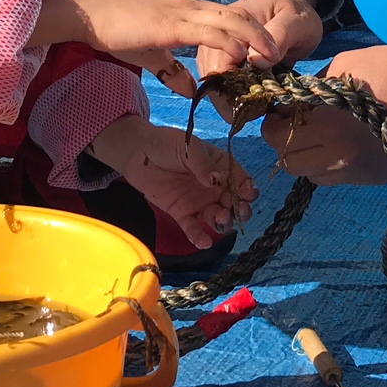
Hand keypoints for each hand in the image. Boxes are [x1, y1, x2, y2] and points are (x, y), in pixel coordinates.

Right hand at [34, 0, 278, 98]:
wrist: (92, 16)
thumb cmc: (118, 32)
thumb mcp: (151, 56)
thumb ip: (173, 71)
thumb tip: (191, 90)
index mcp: (187, 11)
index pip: (228, 17)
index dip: (250, 32)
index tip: (265, 53)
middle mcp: (190, 6)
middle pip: (238, 14)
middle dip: (262, 33)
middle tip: (280, 54)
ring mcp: (183, 13)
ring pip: (230, 20)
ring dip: (254, 37)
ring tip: (272, 55)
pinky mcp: (172, 24)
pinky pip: (209, 32)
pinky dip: (229, 43)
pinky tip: (242, 56)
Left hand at [87, 114, 257, 248]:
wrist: (138, 153)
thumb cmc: (166, 143)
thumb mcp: (189, 146)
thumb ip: (203, 165)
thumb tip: (217, 182)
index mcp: (220, 167)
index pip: (240, 179)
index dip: (248, 188)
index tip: (248, 194)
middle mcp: (214, 187)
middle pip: (234, 202)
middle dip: (240, 209)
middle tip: (238, 210)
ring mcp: (199, 202)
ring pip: (218, 217)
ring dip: (223, 222)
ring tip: (219, 220)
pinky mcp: (182, 214)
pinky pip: (194, 228)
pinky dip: (199, 236)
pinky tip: (204, 242)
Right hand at [196, 0, 323, 95]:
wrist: (286, 4)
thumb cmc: (293, 11)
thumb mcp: (296, 20)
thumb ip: (279, 36)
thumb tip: (256, 62)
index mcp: (232, 24)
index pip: (220, 64)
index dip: (235, 89)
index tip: (259, 103)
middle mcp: (217, 37)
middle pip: (213, 79)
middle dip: (233, 99)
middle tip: (260, 109)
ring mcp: (216, 48)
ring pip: (214, 84)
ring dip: (233, 99)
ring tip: (257, 106)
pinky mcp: (220, 58)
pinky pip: (221, 83)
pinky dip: (234, 94)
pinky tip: (252, 99)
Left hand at [265, 45, 386, 186]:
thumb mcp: (343, 65)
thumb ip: (311, 87)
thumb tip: (291, 100)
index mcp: (327, 123)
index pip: (276, 135)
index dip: (274, 121)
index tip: (282, 109)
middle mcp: (339, 155)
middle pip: (288, 162)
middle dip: (285, 141)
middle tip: (297, 123)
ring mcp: (357, 172)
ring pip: (310, 175)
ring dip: (307, 157)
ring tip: (321, 135)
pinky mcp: (373, 178)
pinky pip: (337, 178)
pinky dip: (330, 164)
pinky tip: (344, 143)